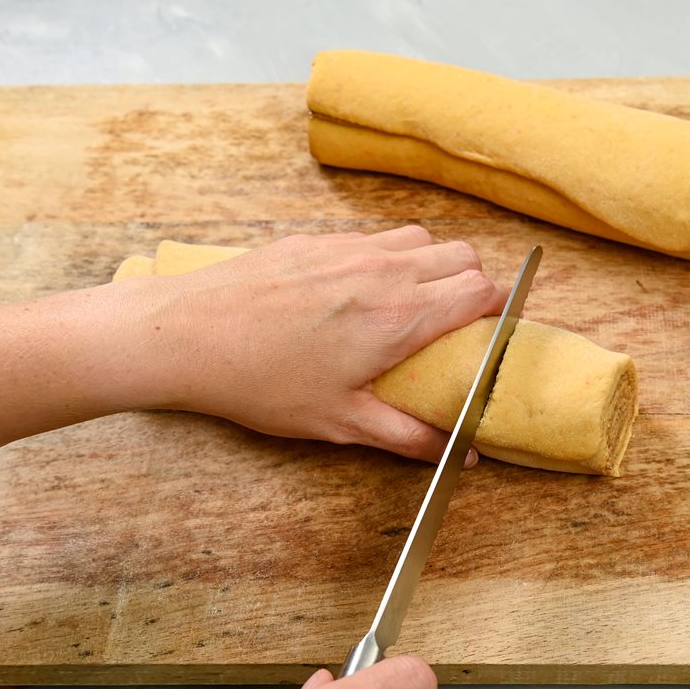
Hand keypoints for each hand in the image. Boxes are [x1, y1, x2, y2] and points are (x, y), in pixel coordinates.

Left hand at [125, 226, 507, 462]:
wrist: (185, 336)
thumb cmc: (260, 381)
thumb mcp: (340, 423)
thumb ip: (409, 436)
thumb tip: (460, 453)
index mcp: (399, 316)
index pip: (481, 290)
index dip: (503, 306)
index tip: (500, 325)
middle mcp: (383, 271)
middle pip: (461, 255)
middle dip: (473, 282)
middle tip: (461, 319)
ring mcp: (348, 248)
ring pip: (421, 238)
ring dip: (435, 263)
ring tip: (417, 300)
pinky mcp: (316, 239)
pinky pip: (376, 235)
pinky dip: (391, 254)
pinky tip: (365, 288)